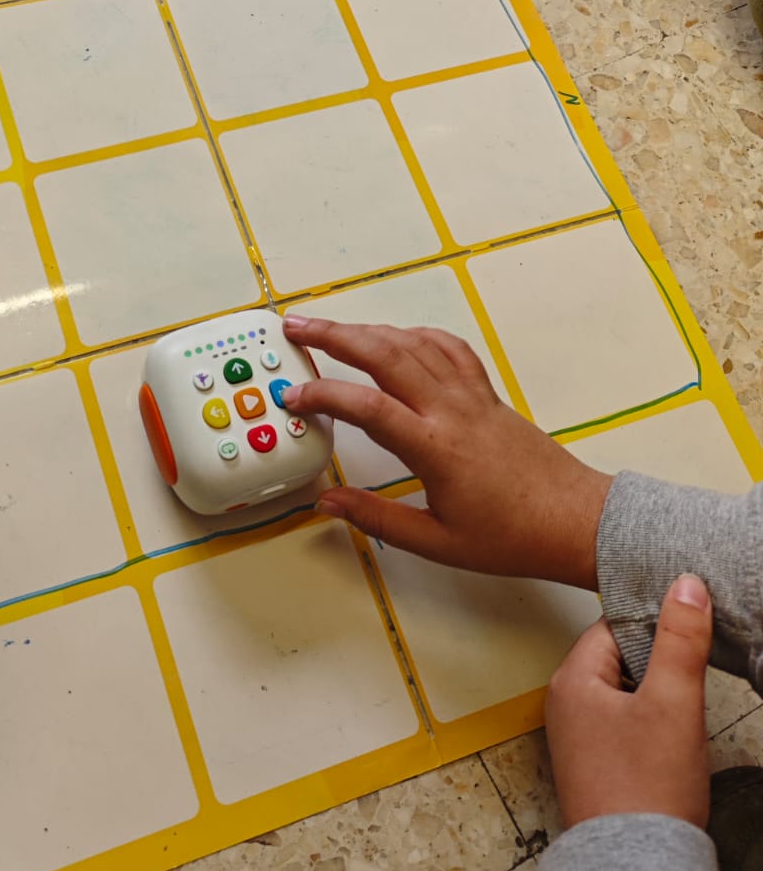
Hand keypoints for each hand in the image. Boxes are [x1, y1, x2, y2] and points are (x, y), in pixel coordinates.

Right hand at [282, 315, 612, 587]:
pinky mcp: (487, 394)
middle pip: (385, 354)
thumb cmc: (514, 536)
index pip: (368, 406)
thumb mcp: (437, 541)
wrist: (575, 521)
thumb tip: (329, 502)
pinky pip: (447, 348)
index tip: (295, 396)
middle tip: (296, 329)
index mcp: (436, 448)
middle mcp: (452, 411)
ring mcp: (471, 397)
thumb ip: (377, 518)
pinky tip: (396, 336)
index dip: (324, 395)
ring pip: (413, 344)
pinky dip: (414, 335)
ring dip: (368, 330)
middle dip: (334, 336)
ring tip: (332, 330)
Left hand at [547, 574, 712, 828]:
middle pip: (617, 660)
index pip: (612, 627)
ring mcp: (576, 738)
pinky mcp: (593, 766)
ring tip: (680, 718)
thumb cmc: (646, 789)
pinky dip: (648, 726)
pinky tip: (670, 745)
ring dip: (654, 698)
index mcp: (571, 681)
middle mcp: (564, 705)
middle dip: (655, 666)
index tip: (685, 636)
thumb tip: (686, 584)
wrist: (637, 867)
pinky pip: (621, 726)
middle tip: (687, 684)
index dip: (653, 628)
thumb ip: (681, 640)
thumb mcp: (674, 702)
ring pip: (622, 694)